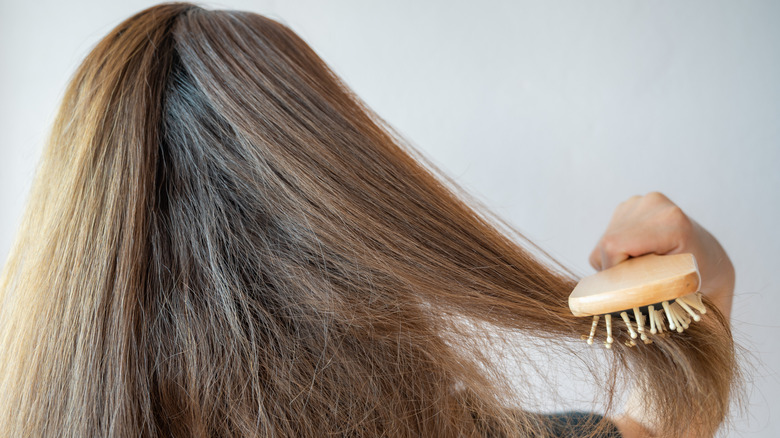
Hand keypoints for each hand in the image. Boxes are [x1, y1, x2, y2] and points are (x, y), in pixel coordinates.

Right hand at [588, 192, 734, 319]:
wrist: (710, 259)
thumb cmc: (705, 285)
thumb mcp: (693, 303)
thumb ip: (668, 316)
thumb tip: (645, 344)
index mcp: (671, 222)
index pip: (615, 245)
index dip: (613, 274)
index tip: (628, 296)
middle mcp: (654, 204)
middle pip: (607, 245)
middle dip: (614, 274)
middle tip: (637, 291)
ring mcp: (640, 202)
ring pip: (603, 243)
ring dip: (613, 266)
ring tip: (641, 276)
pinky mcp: (629, 206)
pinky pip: (605, 238)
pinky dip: (613, 257)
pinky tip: (636, 262)